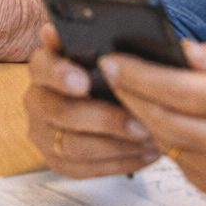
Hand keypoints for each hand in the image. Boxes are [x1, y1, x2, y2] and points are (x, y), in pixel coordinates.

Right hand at [25, 23, 159, 178]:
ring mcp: (42, 131)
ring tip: (150, 139)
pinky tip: (146, 154)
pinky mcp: (56, 159)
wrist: (103, 96)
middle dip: (101, 119)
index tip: (83, 80)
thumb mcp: (114, 48)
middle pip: (59, 112)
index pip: (41, 65)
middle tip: (139, 122)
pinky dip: (118, 163)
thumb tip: (168, 36)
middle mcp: (36, 97)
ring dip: (115, 145)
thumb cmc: (111, 69)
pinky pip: (83, 169)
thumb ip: (125, 38)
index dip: (60, 74)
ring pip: (72, 146)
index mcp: (44, 64)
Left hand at [103, 40, 205, 205]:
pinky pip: (170, 156)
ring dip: (137, 113)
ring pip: (161, 139)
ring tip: (123, 88)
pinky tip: (149, 114)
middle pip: (162, 118)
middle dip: (128, 93)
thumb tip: (179, 49)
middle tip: (108, 71)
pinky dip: (156, 133)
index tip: (112, 60)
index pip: (180, 90)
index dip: (139, 76)